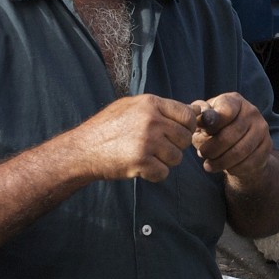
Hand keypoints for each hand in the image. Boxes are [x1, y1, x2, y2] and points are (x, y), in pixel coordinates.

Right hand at [68, 94, 196, 181]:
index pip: (187, 115)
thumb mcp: (132, 107)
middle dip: (175, 146)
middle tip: (157, 149)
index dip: (187, 128)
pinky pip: (163, 173)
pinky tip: (140, 167)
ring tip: (146, 157)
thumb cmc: (108, 127)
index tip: (177, 134)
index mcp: (150, 103)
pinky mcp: (141, 161)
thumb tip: (196, 109)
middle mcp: (151, 120)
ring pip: (176, 157)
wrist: (82, 150)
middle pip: (185, 138)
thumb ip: (163, 108)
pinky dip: (153, 174)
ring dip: (164, 161)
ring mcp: (146, 141)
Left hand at [190, 93, 271, 180]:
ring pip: (240, 151)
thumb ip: (199, 119)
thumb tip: (200, 121)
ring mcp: (262, 128)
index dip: (212, 124)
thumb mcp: (204, 121)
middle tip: (201, 154)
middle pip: (230, 134)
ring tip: (208, 165)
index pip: (226, 110)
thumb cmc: (216, 129)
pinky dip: (234, 169)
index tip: (199, 133)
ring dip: (221, 162)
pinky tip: (225, 168)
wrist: (240, 145)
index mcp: (234, 100)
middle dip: (212, 148)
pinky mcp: (267, 146)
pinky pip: (250, 162)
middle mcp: (251, 111)